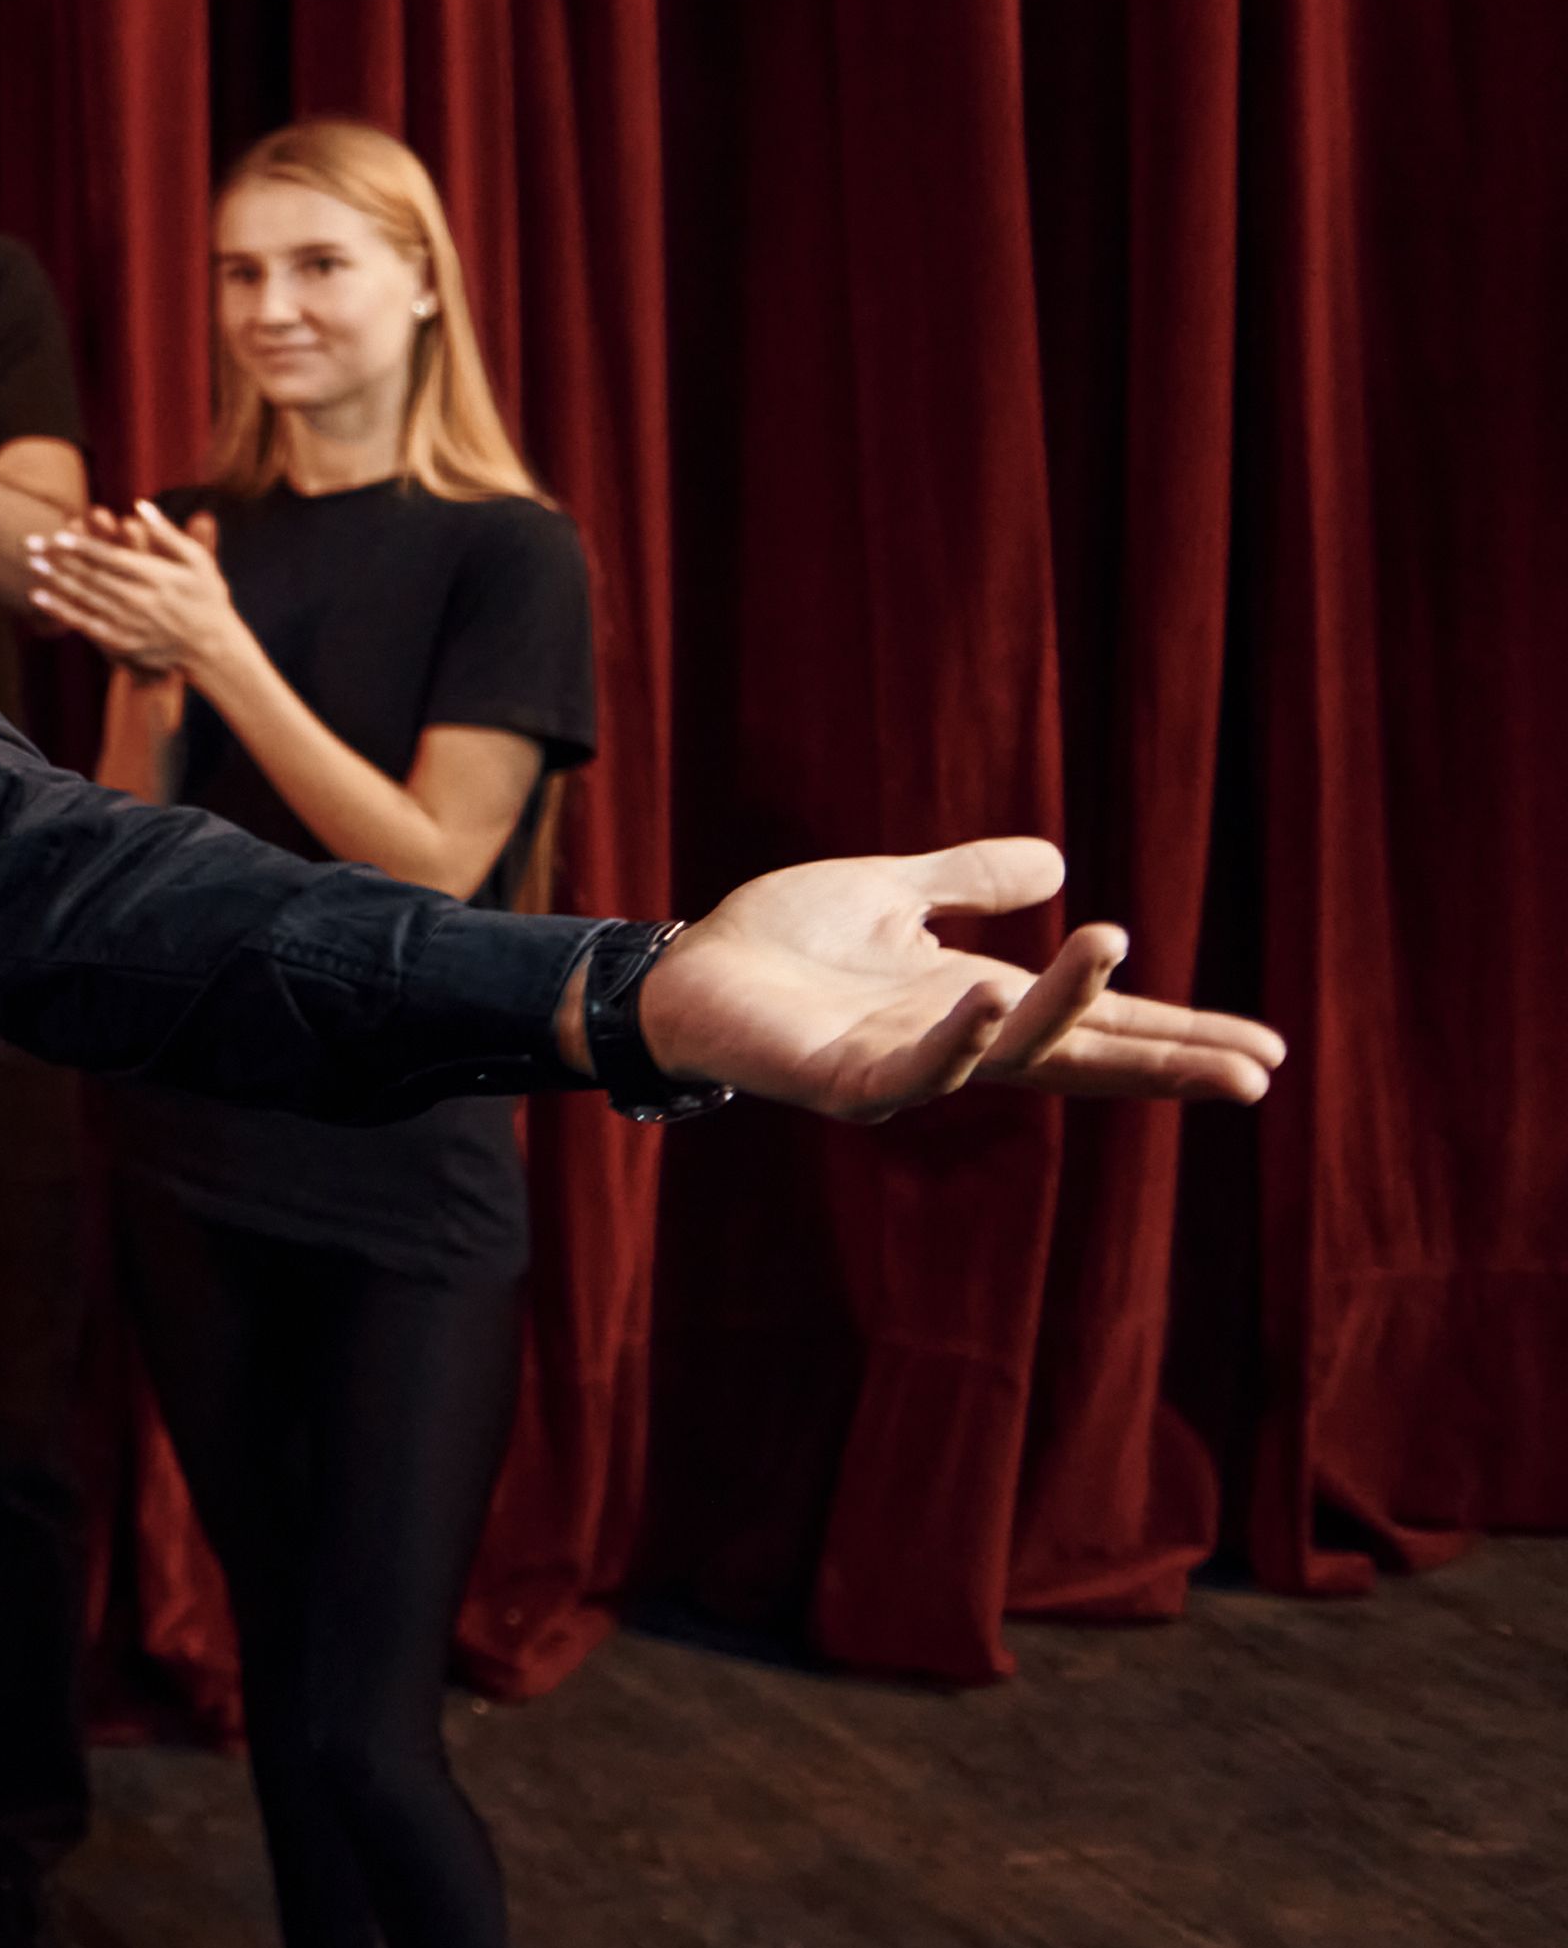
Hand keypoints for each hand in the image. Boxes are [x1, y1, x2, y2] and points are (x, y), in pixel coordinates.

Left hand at [26, 502, 241, 679]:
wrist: (212, 648)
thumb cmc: (207, 597)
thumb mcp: (198, 561)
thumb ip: (168, 533)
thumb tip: (139, 505)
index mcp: (158, 577)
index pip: (113, 558)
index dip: (85, 547)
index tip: (59, 534)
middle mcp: (140, 600)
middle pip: (92, 576)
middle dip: (59, 559)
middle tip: (31, 543)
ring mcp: (129, 623)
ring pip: (84, 598)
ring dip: (55, 580)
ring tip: (32, 564)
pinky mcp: (122, 642)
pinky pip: (85, 624)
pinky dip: (60, 610)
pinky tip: (38, 597)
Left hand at [644, 837, 1284, 1115]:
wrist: (681, 973)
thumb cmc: (779, 941)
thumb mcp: (891, 893)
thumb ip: (969, 880)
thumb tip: (1061, 865)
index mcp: (977, 1006)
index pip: (1098, 1026)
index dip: (1177, 1035)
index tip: (1266, 1050)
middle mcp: (955, 1046)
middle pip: (1081, 1060)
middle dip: (1166, 1065)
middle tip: (1257, 1073)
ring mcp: (903, 1070)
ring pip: (1005, 1052)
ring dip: (1059, 1007)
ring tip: (1110, 947)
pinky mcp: (842, 1082)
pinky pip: (910, 1073)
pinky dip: (952, 1039)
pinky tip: (987, 996)